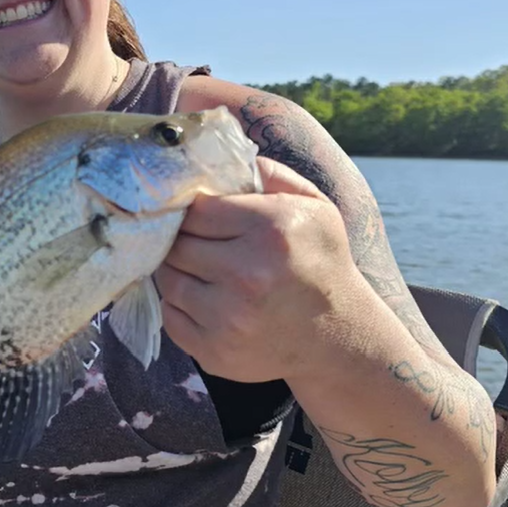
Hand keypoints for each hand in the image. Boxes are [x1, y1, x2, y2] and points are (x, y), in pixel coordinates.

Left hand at [155, 157, 364, 383]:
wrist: (338, 338)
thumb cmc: (321, 262)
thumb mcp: (313, 206)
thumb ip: (269, 173)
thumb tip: (222, 155)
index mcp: (269, 229)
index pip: (196, 210)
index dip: (192, 212)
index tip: (197, 217)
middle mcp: (247, 274)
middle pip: (177, 246)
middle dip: (182, 242)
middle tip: (196, 244)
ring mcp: (228, 318)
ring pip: (168, 281)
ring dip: (179, 273)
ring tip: (202, 272)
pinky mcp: (214, 351)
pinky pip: (170, 317)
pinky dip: (180, 306)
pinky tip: (205, 300)